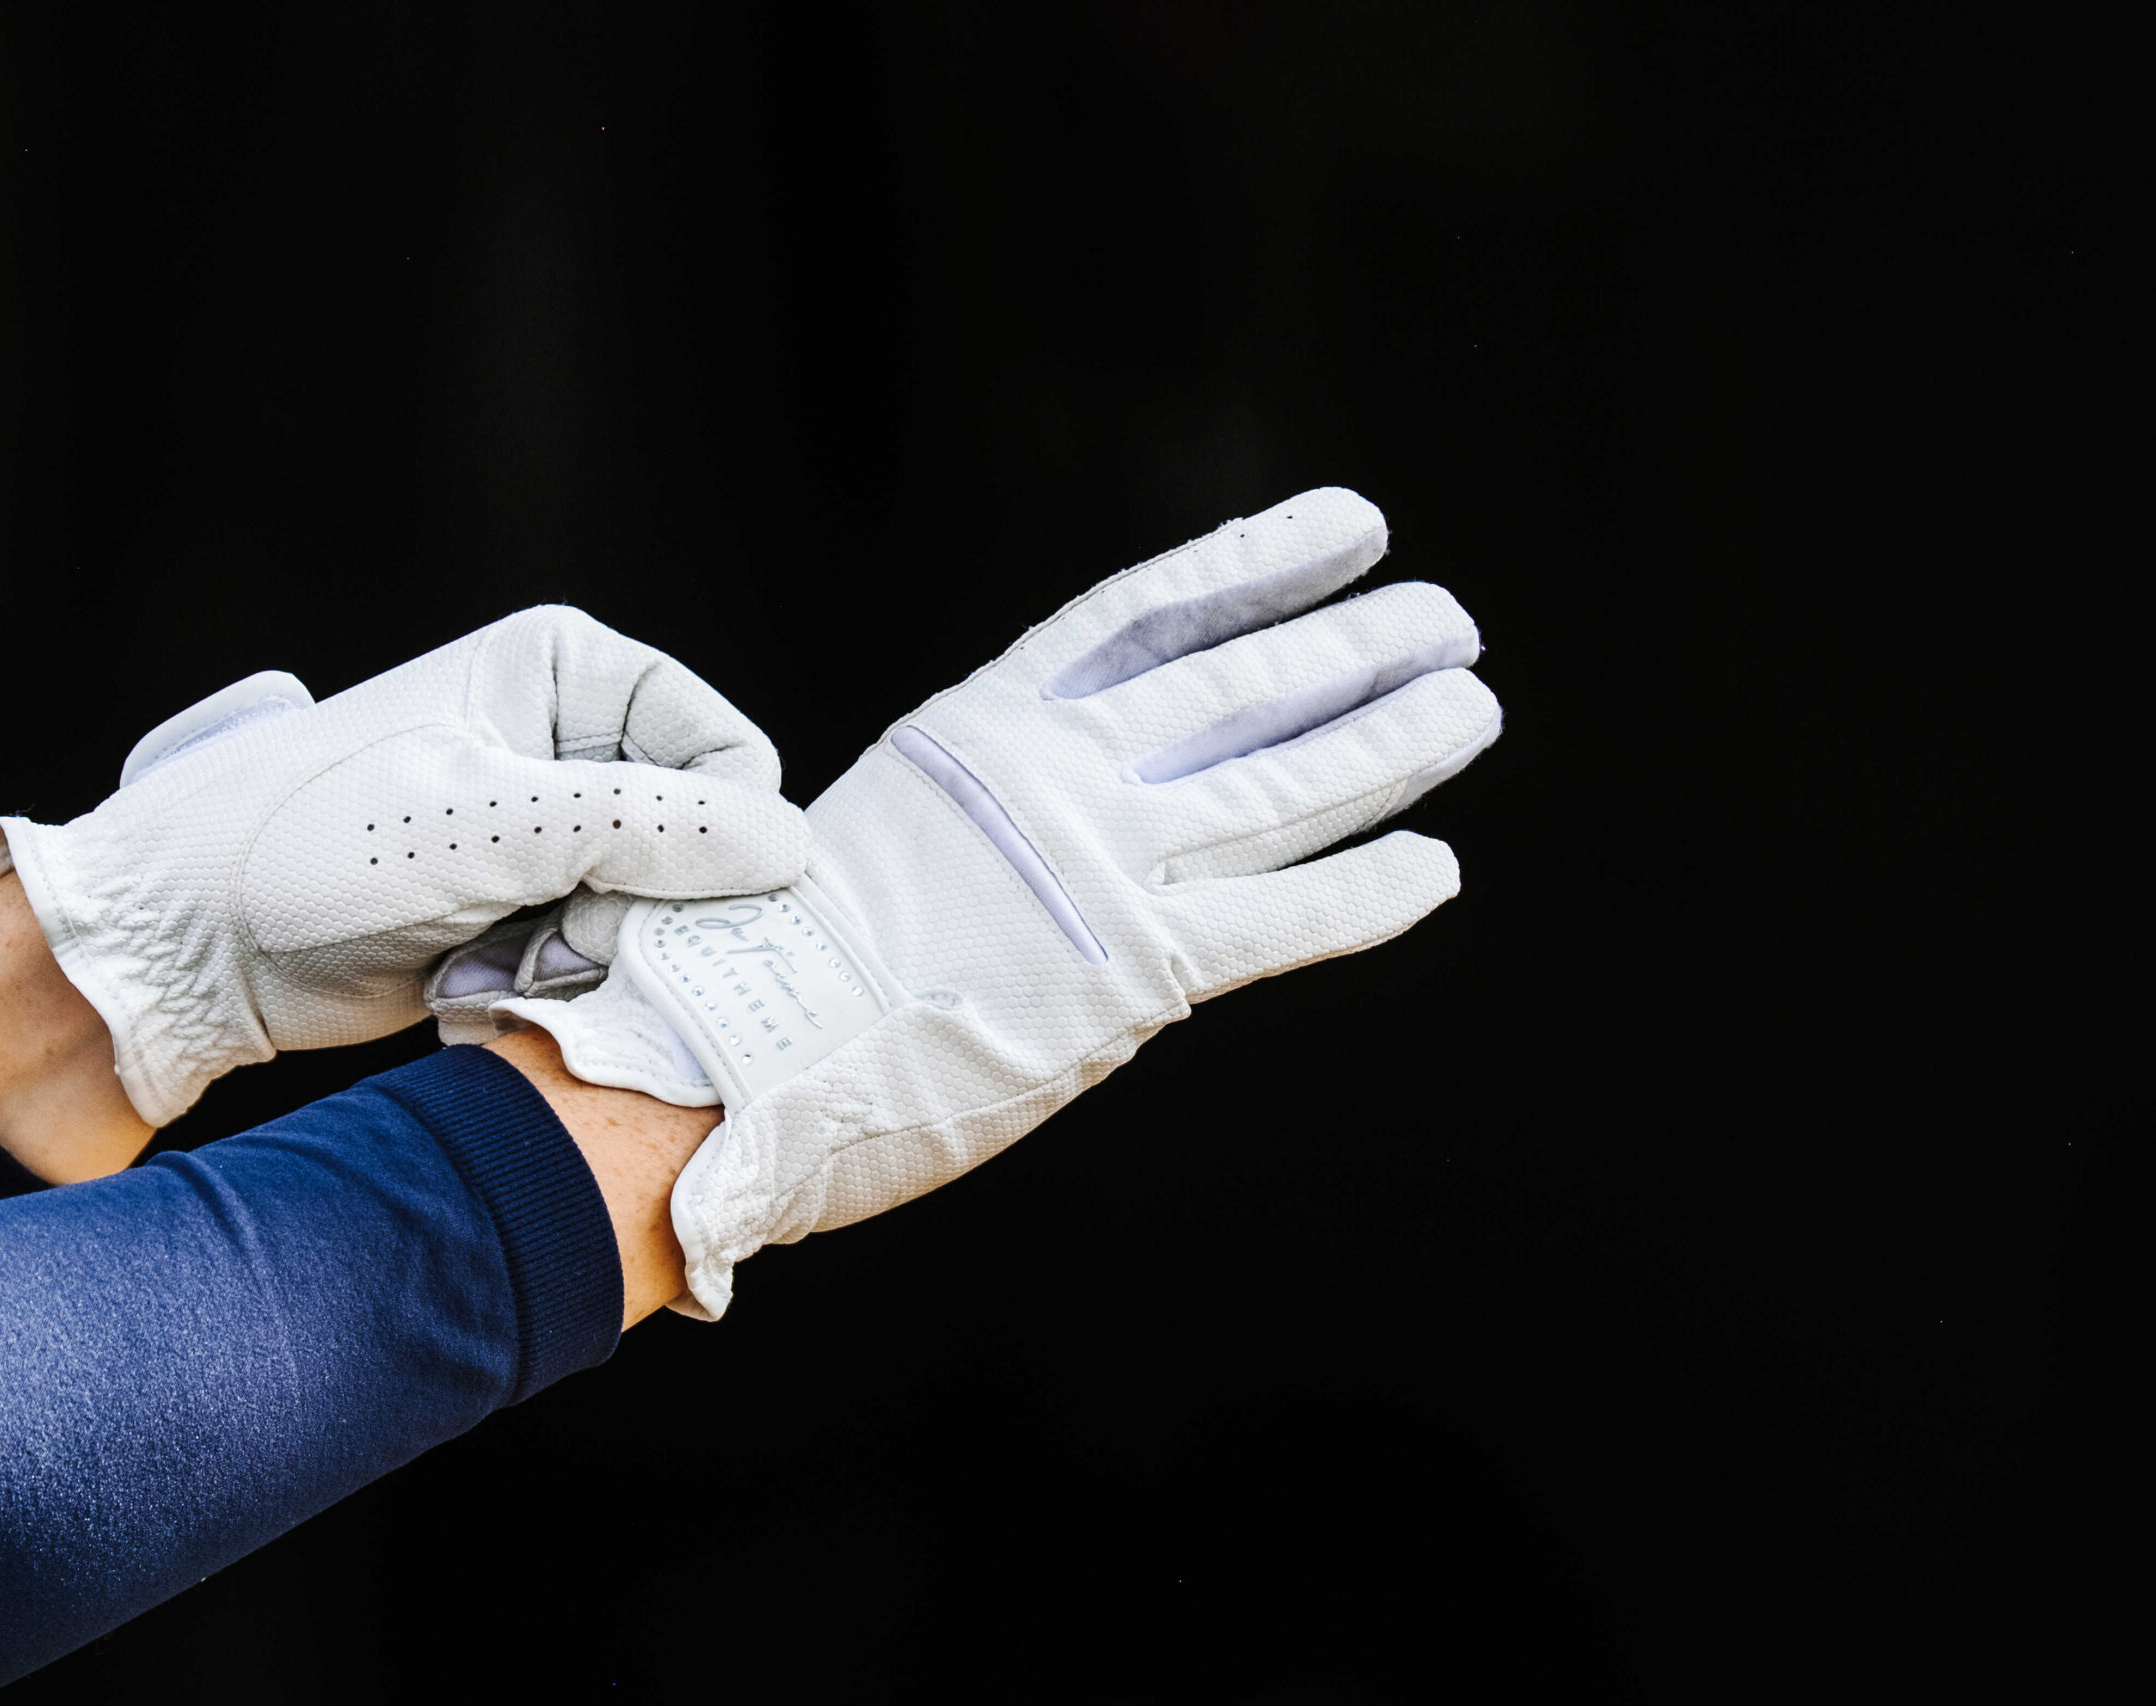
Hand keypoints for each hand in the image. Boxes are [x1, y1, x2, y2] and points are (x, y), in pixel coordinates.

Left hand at [0, 607, 809, 1125]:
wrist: (183, 948)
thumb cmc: (308, 853)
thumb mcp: (483, 826)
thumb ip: (645, 828)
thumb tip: (787, 847)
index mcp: (567, 671)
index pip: (729, 757)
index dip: (706, 839)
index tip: (615, 892)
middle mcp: (569, 740)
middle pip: (703, 842)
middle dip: (644, 911)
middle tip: (549, 941)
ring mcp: (546, 830)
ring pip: (661, 912)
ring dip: (597, 960)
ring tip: (498, 965)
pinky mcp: (520, 908)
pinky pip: (604, 956)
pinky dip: (559, 987)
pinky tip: (480, 988)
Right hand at [506, 488, 1500, 1315]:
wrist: (715, 1049)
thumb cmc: (750, 963)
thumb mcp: (859, 834)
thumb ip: (959, 821)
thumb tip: (1016, 834)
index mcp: (983, 730)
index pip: (1146, 617)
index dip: (1254, 563)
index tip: (1342, 526)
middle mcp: (1056, 778)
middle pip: (1240, 688)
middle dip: (1355, 648)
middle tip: (1441, 620)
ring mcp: (1100, 868)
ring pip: (1284, 782)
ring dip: (1391, 740)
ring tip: (1467, 702)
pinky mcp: (1133, 974)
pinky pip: (1285, 919)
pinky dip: (1368, 890)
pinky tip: (1437, 870)